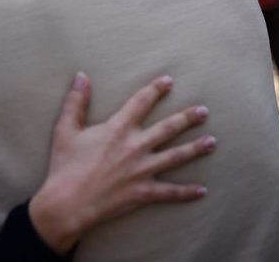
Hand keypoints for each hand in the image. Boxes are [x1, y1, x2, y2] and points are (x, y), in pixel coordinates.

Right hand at [29, 73, 214, 253]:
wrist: (67, 203)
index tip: (169, 81)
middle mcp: (135, 146)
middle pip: (168, 128)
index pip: (141, 102)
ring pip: (176, 156)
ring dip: (196, 149)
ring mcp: (142, 170)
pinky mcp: (144, 192)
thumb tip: (81, 76)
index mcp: (117, 128)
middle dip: (188, 118)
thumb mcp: (65, 129)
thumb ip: (76, 101)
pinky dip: (187, 192)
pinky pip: (171, 192)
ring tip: (212, 142)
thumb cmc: (65, 165)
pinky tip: (202, 190)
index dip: (156, 89)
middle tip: (203, 111)